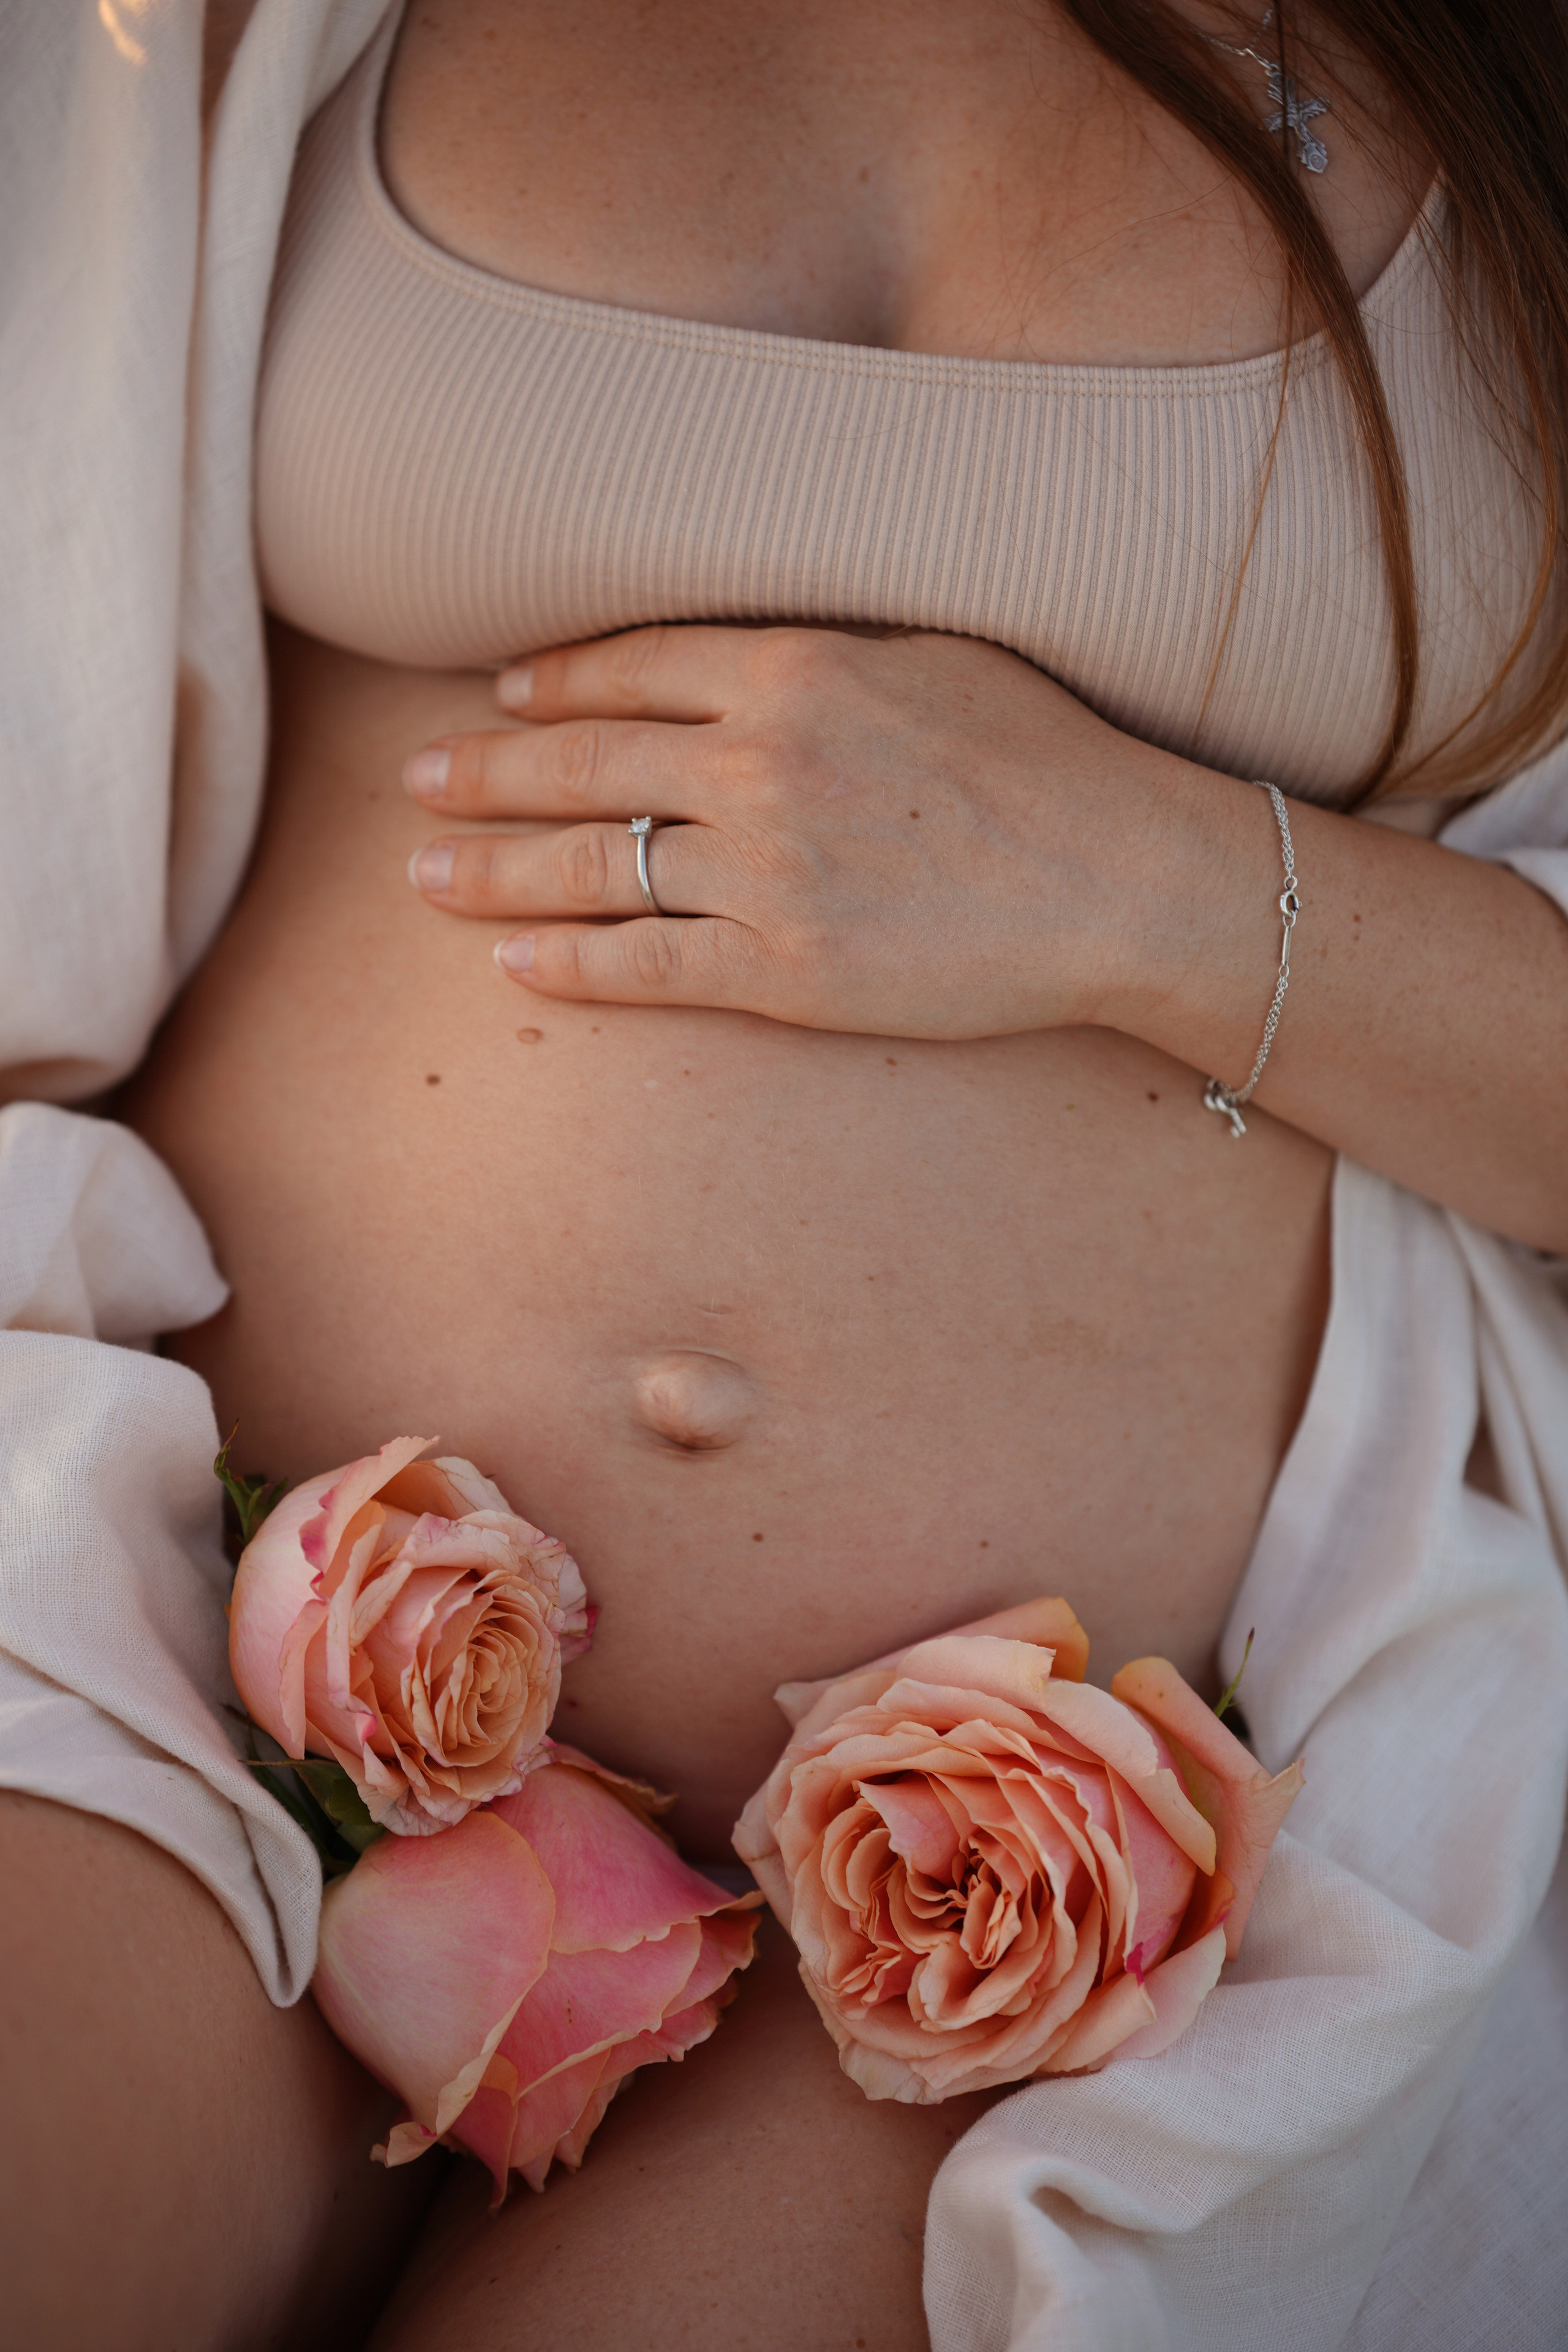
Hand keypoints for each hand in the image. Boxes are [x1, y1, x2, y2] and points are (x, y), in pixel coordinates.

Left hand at [401, 624, 1177, 1038]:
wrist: (1122, 878)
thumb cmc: (1048, 761)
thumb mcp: (934, 658)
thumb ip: (824, 653)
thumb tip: (745, 656)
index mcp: (796, 670)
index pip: (633, 668)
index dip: (553, 684)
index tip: (501, 696)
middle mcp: (760, 763)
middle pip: (583, 764)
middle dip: (486, 773)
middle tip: (419, 779)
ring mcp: (767, 872)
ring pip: (593, 868)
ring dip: (495, 871)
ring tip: (427, 875)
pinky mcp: (785, 972)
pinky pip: (647, 964)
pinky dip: (571, 966)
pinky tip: (514, 966)